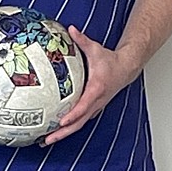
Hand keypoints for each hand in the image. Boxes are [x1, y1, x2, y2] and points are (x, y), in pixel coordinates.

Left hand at [41, 26, 139, 144]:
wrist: (125, 69)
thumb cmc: (110, 61)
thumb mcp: (95, 49)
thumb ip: (82, 40)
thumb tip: (71, 29)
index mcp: (96, 89)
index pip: (83, 106)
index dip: (72, 115)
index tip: (61, 121)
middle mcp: (95, 102)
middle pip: (78, 123)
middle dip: (62, 133)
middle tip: (46, 140)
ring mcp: (94, 107)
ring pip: (78, 125)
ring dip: (63, 134)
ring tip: (45, 141)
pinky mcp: (92, 109)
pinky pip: (79, 121)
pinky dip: (68, 128)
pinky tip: (55, 131)